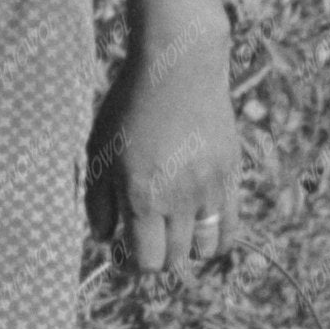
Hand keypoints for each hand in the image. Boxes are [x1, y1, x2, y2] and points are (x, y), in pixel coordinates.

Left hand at [87, 29, 240, 274]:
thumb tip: (104, 238)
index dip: (133, 262)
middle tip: (144, 235)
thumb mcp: (99, 150)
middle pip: (174, 258)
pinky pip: (230, 227)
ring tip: (171, 228)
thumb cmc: (130, 107)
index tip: (123, 247)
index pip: (147, 261)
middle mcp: (179, 199)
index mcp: (142, 196)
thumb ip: (98, 200)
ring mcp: (209, 189)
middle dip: (156, 255)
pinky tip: (198, 224)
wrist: (179, 67)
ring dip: (186, 248)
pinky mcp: (231, 176)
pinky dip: (215, 235)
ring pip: (204, 248)